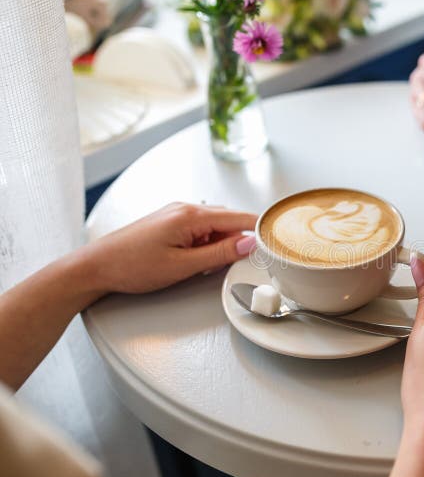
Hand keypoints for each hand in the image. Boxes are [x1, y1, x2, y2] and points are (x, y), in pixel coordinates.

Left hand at [76, 203, 257, 294]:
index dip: (258, 231)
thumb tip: (248, 243)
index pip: (239, 218)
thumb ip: (219, 253)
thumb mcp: (183, 266)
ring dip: (218, 246)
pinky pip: (200, 230)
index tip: (275, 242)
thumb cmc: (132, 266)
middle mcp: (185, 208)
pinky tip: (194, 262)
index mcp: (191, 215)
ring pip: (214, 227)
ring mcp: (176, 214)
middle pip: (228, 222)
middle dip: (235, 243)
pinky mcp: (170, 223)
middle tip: (233, 266)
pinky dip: (205, 245)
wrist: (96, 266)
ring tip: (204, 267)